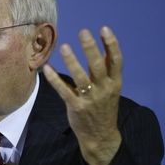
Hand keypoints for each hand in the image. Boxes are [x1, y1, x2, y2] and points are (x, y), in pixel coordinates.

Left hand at [43, 26, 122, 164]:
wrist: (101, 135)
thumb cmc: (104, 107)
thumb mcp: (111, 89)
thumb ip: (106, 71)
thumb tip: (102, 48)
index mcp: (115, 83)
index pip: (116, 60)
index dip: (111, 44)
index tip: (103, 28)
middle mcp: (104, 89)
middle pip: (98, 65)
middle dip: (90, 48)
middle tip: (83, 32)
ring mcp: (90, 99)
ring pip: (80, 77)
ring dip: (72, 61)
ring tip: (64, 46)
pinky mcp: (76, 107)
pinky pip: (64, 90)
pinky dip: (54, 79)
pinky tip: (47, 68)